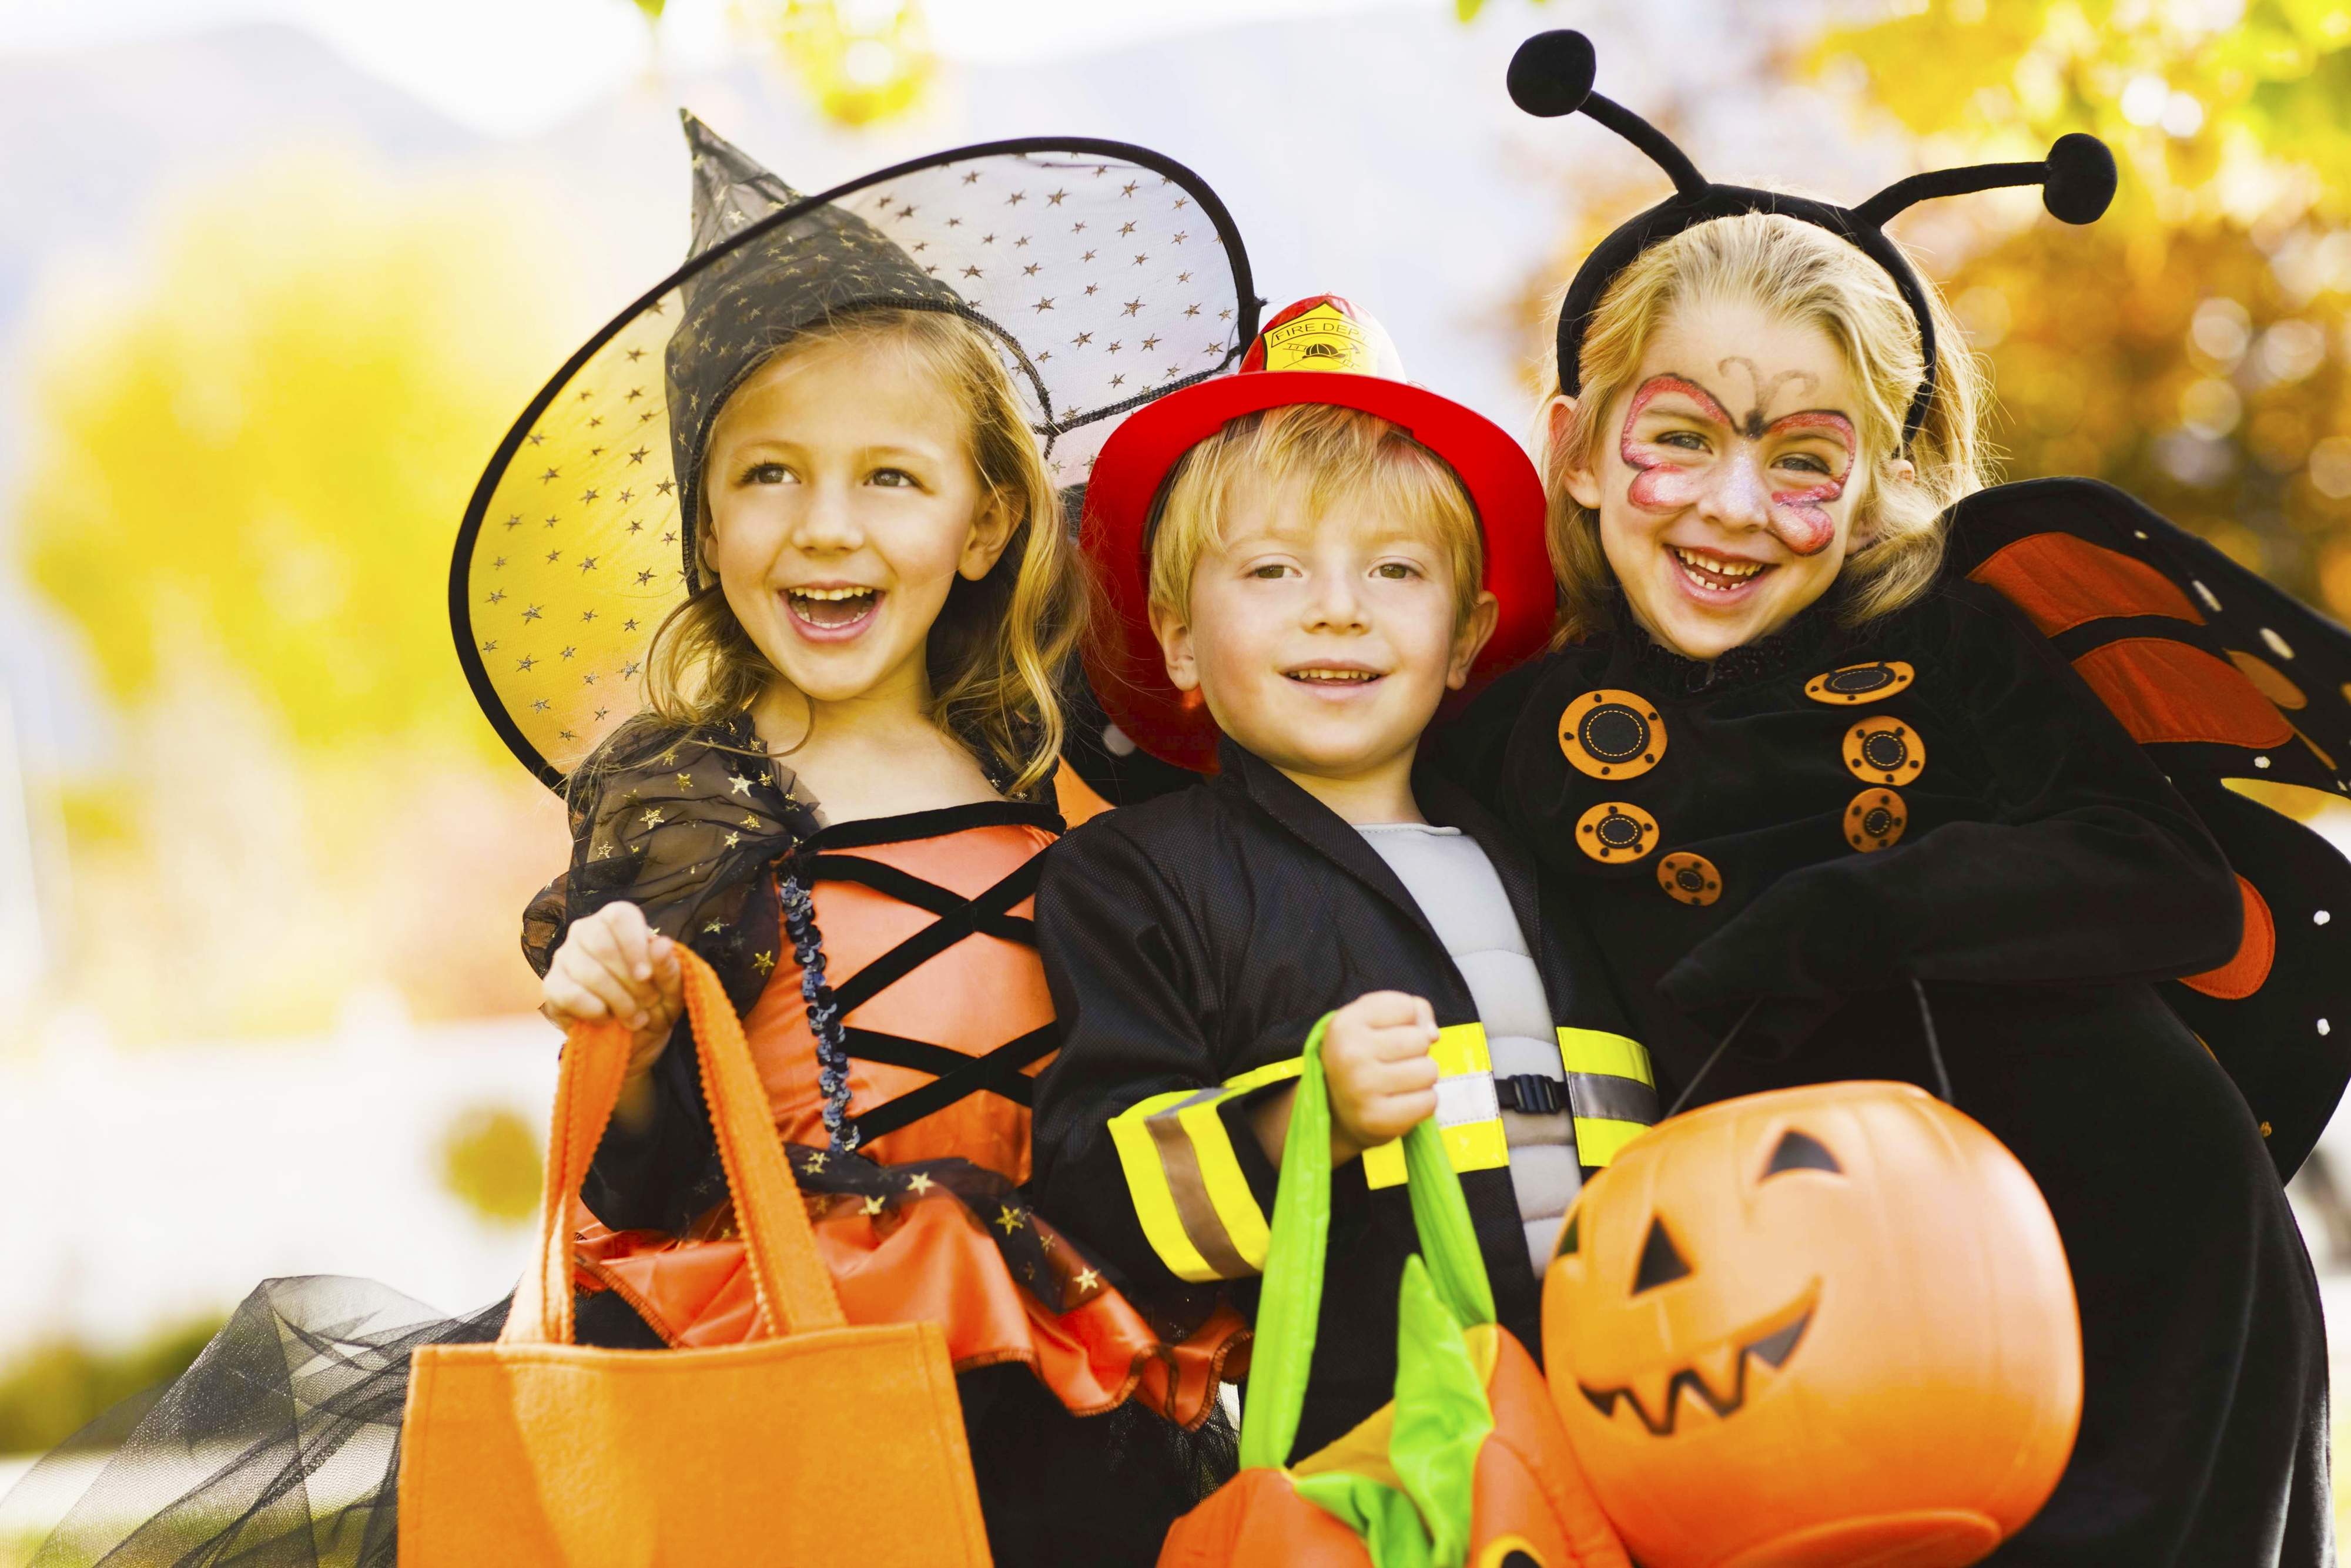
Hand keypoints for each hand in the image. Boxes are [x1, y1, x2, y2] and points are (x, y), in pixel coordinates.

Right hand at [540, 901, 684, 1080]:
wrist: (632, 1039)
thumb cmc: (654, 1003)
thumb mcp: (671, 989)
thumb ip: (668, 967)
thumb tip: (661, 944)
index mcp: (617, 921)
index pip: (619, 916)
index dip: (634, 946)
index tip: (646, 976)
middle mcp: (585, 932)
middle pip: (602, 947)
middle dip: (630, 982)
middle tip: (648, 1003)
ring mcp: (564, 957)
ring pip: (588, 973)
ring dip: (617, 1001)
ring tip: (635, 1018)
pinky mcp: (552, 985)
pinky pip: (569, 994)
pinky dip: (593, 1011)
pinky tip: (606, 1018)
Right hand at [1323, 991, 1441, 1161]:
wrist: (1337, 1109)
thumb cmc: (1365, 1055)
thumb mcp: (1375, 1020)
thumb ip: (1413, 1011)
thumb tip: (1432, 1035)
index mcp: (1345, 1023)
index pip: (1407, 1007)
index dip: (1406, 1020)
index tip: (1387, 1033)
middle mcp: (1349, 1054)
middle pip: (1420, 1040)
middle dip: (1416, 1050)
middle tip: (1394, 1062)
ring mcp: (1362, 1089)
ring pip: (1429, 1071)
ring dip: (1422, 1076)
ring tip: (1399, 1081)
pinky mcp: (1378, 1119)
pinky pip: (1429, 1101)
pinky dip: (1423, 1101)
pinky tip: (1402, 1101)